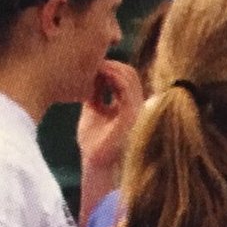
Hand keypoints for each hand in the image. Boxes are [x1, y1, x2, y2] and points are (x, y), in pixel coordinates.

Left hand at [77, 60, 142, 176]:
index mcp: (129, 105)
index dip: (110, 68)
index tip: (91, 67)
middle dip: (110, 65)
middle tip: (90, 64)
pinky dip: (112, 78)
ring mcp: (137, 109)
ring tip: (93, 68)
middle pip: (130, 73)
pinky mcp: (132, 114)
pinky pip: (126, 88)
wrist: (96, 163)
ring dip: (110, 69)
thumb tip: (89, 77)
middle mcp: (137, 105)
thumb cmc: (95, 143)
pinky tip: (98, 76)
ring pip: (130, 76)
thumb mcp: (93, 112)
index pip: (126, 78)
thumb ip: (95, 95)